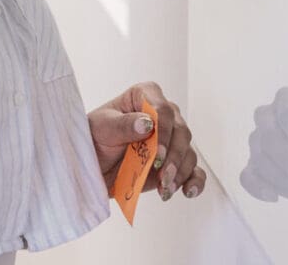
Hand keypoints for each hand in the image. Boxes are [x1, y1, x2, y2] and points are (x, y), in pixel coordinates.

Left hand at [88, 81, 205, 201]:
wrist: (92, 163)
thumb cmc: (94, 137)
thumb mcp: (102, 128)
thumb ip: (123, 125)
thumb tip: (147, 123)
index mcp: (144, 97)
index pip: (163, 109)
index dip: (164, 131)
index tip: (158, 153)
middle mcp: (163, 116)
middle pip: (181, 132)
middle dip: (174, 156)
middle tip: (162, 176)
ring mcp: (170, 140)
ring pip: (188, 152)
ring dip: (180, 172)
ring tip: (164, 187)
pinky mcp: (174, 163)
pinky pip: (193, 170)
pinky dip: (195, 181)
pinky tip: (188, 191)